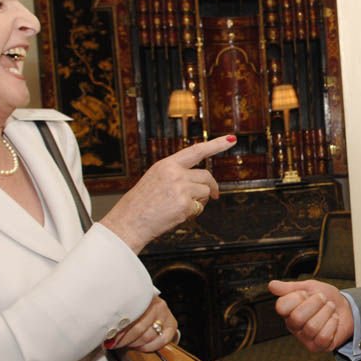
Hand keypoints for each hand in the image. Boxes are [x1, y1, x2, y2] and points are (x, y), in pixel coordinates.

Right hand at [101, 135, 236, 252]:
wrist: (129, 222)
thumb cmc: (141, 204)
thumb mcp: (156, 179)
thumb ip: (177, 175)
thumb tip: (201, 181)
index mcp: (167, 164)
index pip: (197, 150)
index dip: (216, 144)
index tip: (231, 139)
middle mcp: (175, 173)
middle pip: (206, 176)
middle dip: (212, 187)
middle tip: (215, 195)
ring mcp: (181, 188)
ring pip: (205, 193)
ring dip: (200, 202)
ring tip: (181, 207)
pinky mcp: (185, 204)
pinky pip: (200, 208)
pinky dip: (193, 213)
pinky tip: (177, 215)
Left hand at [105, 296, 177, 351]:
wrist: (153, 309)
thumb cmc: (134, 310)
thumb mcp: (126, 308)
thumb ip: (118, 316)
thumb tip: (102, 332)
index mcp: (142, 296)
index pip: (129, 315)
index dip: (117, 330)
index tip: (108, 338)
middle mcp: (156, 303)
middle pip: (138, 328)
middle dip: (124, 340)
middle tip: (114, 344)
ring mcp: (165, 313)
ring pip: (148, 336)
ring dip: (134, 344)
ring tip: (125, 345)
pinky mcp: (172, 324)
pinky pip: (161, 340)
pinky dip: (149, 347)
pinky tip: (140, 348)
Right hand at [269, 279, 353, 351]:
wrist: (346, 307)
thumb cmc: (325, 298)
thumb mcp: (309, 287)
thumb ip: (290, 287)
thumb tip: (271, 285)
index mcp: (287, 311)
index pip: (281, 306)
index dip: (297, 297)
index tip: (306, 293)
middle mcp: (293, 326)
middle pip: (297, 317)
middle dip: (315, 304)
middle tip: (323, 299)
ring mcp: (305, 338)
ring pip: (312, 327)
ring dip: (327, 313)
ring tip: (330, 309)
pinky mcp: (318, 346)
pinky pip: (323, 337)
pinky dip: (332, 325)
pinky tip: (333, 320)